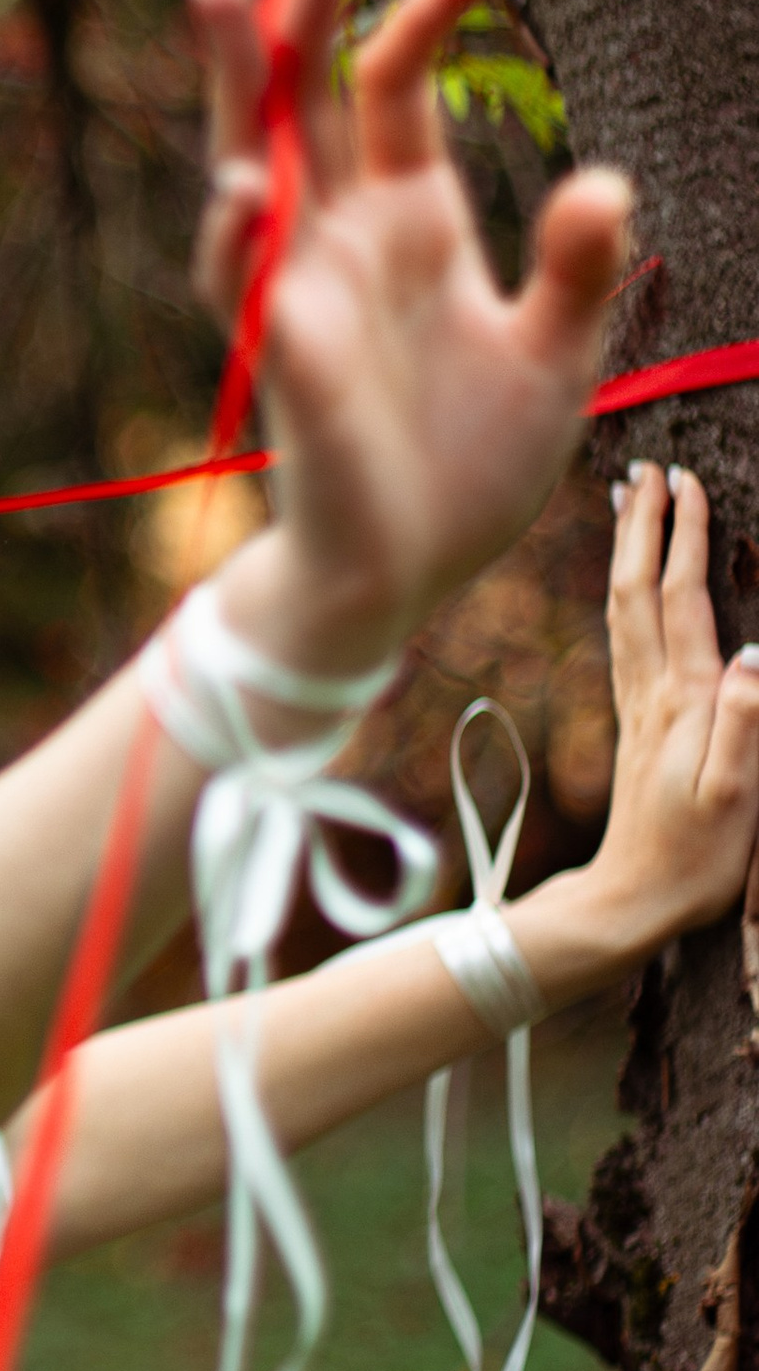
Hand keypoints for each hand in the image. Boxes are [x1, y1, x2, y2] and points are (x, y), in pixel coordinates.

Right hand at [184, 0, 629, 676]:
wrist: (410, 575)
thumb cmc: (470, 463)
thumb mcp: (556, 357)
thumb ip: (574, 270)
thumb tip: (606, 183)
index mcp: (407, 218)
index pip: (394, 87)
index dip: (423, 16)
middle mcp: (339, 238)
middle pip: (304, 96)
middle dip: (302, 9)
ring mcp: (301, 293)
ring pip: (248, 161)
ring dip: (233, 82)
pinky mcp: (286, 361)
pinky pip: (246, 290)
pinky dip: (239, 240)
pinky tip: (245, 189)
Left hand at [572, 463, 758, 965]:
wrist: (631, 902)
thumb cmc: (693, 857)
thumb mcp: (736, 796)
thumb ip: (747, 723)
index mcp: (685, 701)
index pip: (681, 600)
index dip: (684, 537)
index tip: (686, 481)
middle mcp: (653, 693)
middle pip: (637, 591)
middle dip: (644, 525)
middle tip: (645, 468)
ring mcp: (638, 708)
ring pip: (624, 611)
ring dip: (627, 552)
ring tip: (628, 504)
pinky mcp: (634, 727)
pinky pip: (625, 641)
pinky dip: (626, 595)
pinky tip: (628, 585)